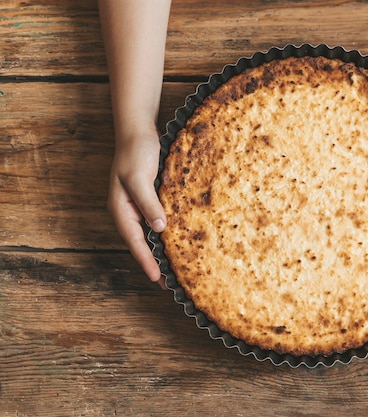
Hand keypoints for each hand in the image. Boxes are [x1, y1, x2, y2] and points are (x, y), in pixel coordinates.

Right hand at [108, 128, 165, 287]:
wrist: (139, 130)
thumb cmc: (136, 152)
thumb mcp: (140, 178)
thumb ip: (148, 203)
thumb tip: (159, 229)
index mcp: (121, 209)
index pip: (134, 242)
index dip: (146, 261)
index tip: (158, 279)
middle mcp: (130, 210)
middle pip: (142, 242)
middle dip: (153, 262)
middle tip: (169, 283)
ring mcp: (141, 204)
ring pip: (151, 233)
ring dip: (161, 249)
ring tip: (175, 267)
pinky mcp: (152, 197)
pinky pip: (159, 220)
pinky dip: (168, 232)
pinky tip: (180, 239)